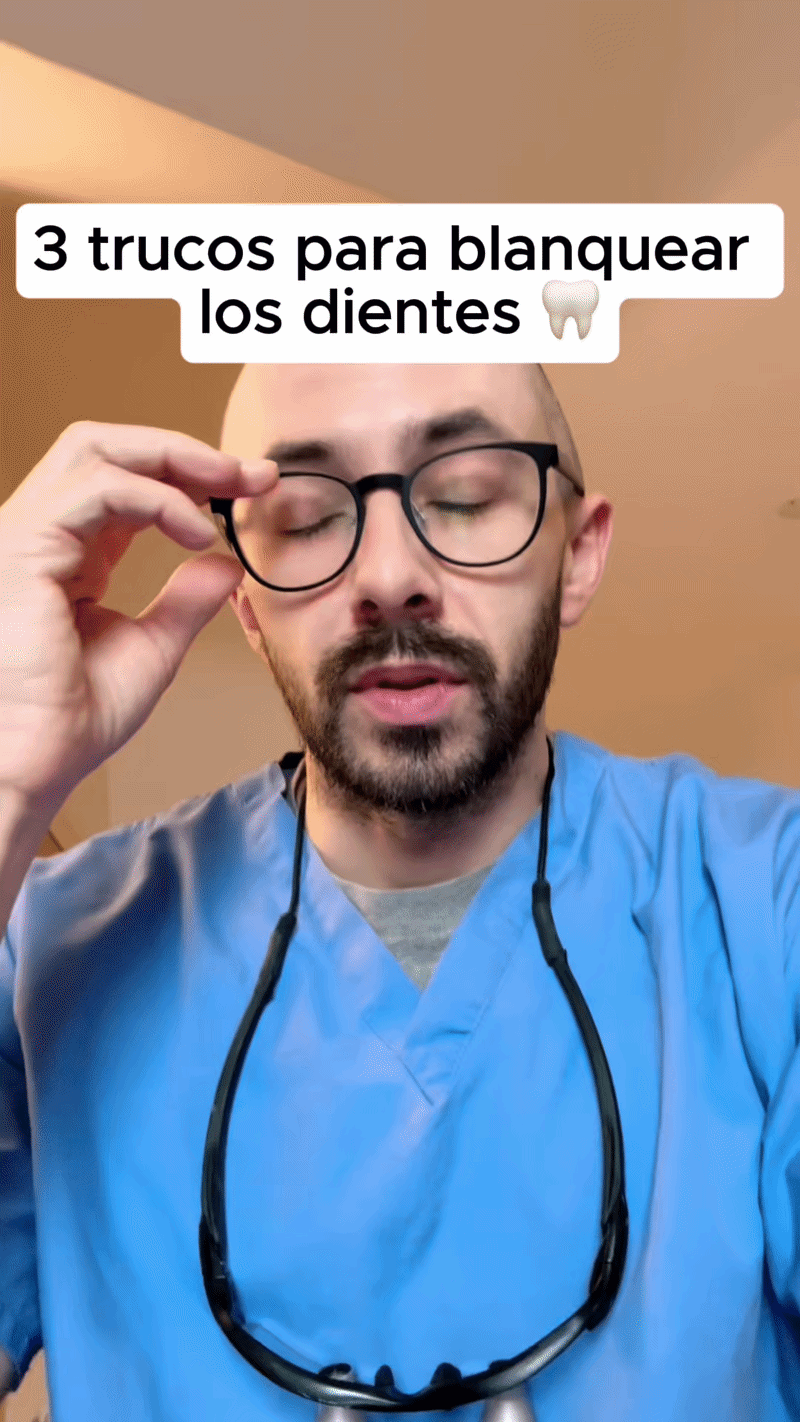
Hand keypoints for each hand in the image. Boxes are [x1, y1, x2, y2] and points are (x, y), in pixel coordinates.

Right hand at [0, 421, 275, 813]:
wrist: (31, 763)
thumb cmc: (71, 721)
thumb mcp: (152, 649)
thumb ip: (187, 601)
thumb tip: (226, 562)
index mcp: (67, 556)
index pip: (127, 485)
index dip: (190, 477)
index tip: (253, 487)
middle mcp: (42, 534)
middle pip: (106, 447)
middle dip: (185, 451)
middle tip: (251, 472)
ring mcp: (27, 534)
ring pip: (96, 448)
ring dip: (175, 458)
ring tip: (232, 486)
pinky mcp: (25, 545)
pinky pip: (98, 488)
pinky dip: (157, 498)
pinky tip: (197, 530)